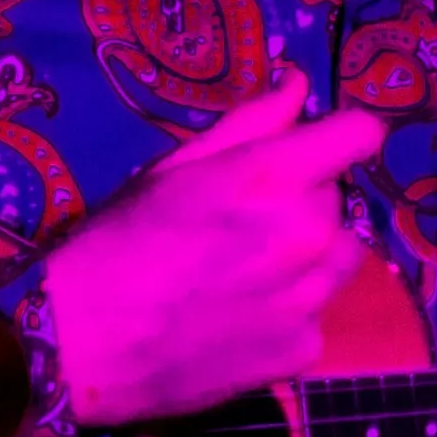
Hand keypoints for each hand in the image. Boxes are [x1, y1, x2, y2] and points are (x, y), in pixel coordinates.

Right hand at [35, 80, 383, 424]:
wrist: (76, 344)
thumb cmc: (110, 243)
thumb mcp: (168, 171)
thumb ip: (245, 127)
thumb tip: (298, 87)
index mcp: (272, 179)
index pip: (360, 134)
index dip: (335, 139)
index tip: (306, 153)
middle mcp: (308, 235)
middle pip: (336, 200)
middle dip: (300, 203)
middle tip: (238, 226)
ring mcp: (310, 297)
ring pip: (339, 257)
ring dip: (306, 256)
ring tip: (242, 275)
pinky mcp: (304, 348)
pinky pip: (314, 313)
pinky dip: (284, 313)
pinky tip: (233, 321)